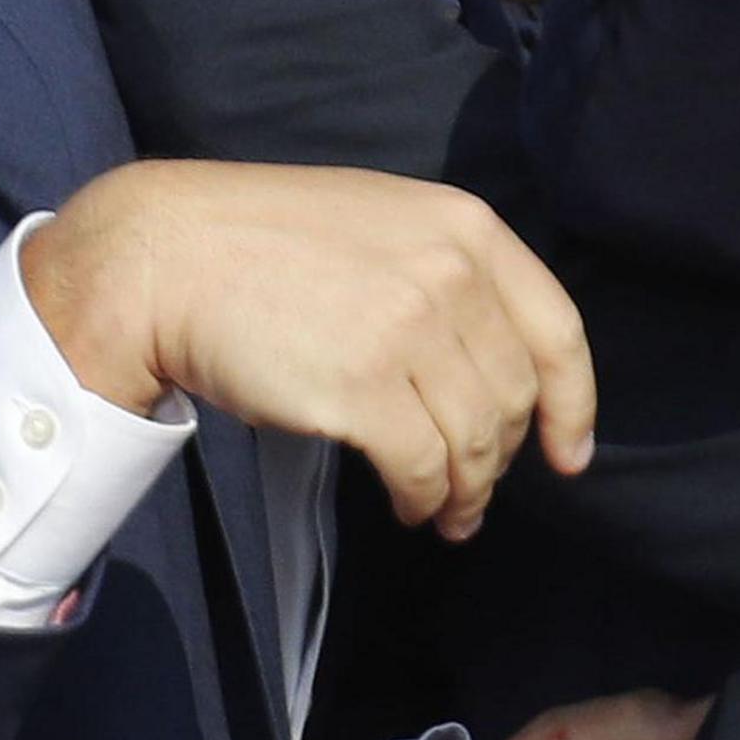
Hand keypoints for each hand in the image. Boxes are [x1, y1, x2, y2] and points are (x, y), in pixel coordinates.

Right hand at [18, 161, 594, 540]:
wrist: (167, 258)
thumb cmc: (267, 246)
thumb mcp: (384, 224)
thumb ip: (448, 275)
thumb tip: (493, 366)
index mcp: (467, 228)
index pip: (557, 330)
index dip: (572, 403)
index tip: (571, 453)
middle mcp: (451, 274)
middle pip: (514, 396)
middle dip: (503, 459)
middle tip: (478, 494)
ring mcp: (410, 330)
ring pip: (477, 440)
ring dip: (468, 492)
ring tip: (447, 515)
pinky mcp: (364, 389)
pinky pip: (424, 468)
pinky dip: (426, 500)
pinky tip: (410, 507)